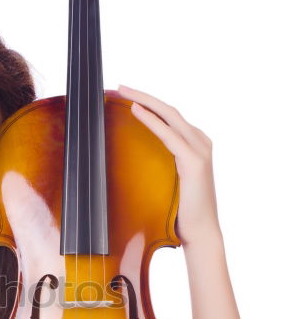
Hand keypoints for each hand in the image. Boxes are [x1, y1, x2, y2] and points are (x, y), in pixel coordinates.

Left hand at [113, 85, 219, 245]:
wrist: (199, 233)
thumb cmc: (179, 212)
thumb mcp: (166, 181)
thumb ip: (158, 164)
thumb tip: (132, 157)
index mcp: (194, 144)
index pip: (169, 116)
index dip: (148, 102)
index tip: (125, 95)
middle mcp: (200, 142)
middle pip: (168, 109)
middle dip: (143, 95)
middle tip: (119, 86)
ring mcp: (199, 149)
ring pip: (169, 114)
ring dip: (144, 100)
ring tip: (123, 91)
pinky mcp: (194, 161)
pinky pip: (169, 134)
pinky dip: (151, 120)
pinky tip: (136, 110)